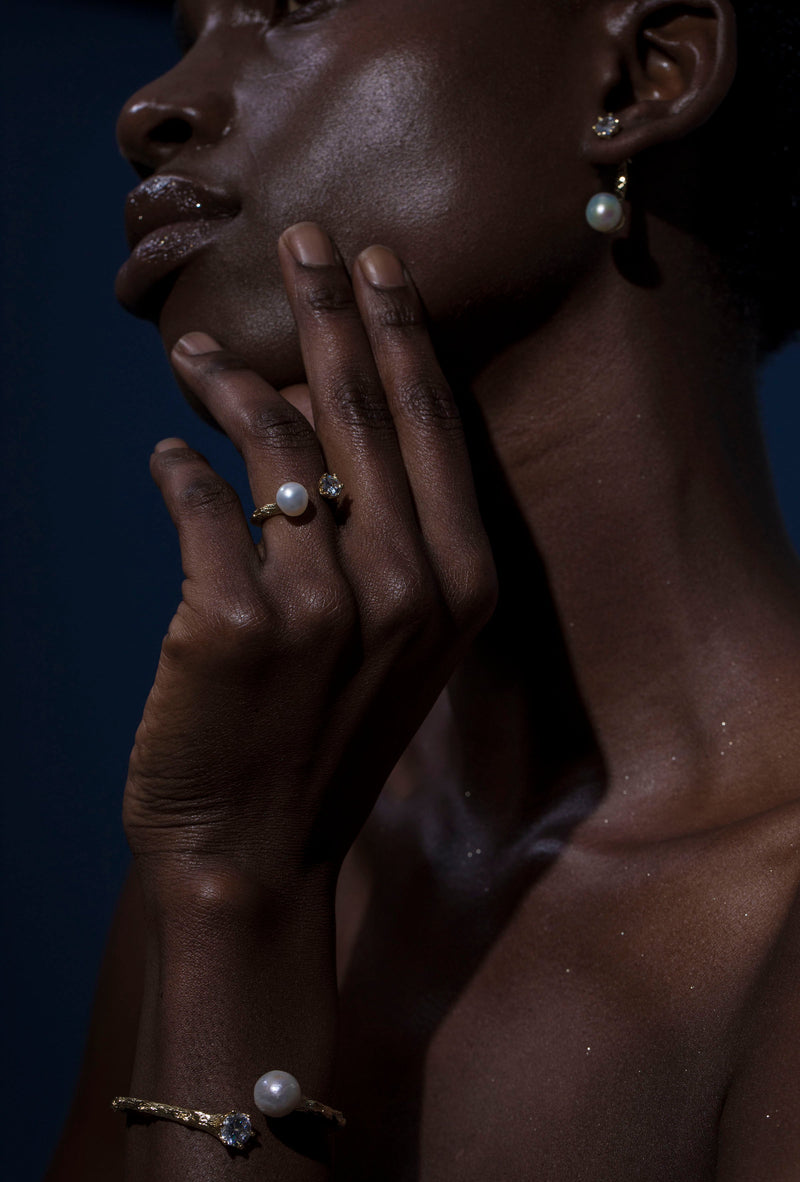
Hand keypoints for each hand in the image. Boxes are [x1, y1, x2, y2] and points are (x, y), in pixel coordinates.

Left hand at [123, 224, 496, 891]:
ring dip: (230, 384)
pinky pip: (200, 502)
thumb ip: (384, 538)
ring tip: (195, 356)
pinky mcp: (230, 623)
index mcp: (460, 585)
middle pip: (359, 410)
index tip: (376, 262)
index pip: (429, 427)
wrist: (258, 849)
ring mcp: (321, 606)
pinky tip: (167, 456)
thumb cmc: (325, 741)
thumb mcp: (395, 644)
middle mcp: (406, 587)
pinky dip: (177, 469)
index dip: (398, 334)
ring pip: (273, 444)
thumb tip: (317, 423)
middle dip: (328, 309)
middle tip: (303, 236)